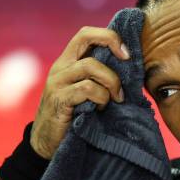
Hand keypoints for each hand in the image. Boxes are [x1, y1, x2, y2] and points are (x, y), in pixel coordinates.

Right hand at [30, 26, 129, 158]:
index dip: (108, 36)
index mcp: (68, 62)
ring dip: (111, 81)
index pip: (86, 34)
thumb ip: (99, 78)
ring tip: (115, 98)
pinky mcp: (58, 100)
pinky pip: (87, 89)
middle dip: (111, 43)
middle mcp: (60, 67)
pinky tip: (101, 108)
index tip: (126, 53)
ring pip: (90, 66)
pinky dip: (101, 97)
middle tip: (127, 61)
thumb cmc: (74, 117)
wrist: (47, 144)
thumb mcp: (86, 93)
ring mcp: (57, 82)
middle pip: (85, 37)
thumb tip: (132, 70)